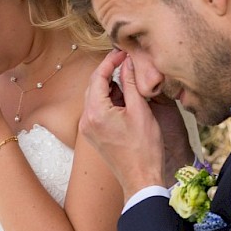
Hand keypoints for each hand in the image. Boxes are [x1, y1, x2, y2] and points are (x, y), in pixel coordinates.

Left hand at [79, 51, 168, 200]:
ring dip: (109, 86)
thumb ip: (132, 83)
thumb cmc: (144, 148)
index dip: (110, 61)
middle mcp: (86, 120)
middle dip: (108, 71)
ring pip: (94, 97)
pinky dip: (108, 99)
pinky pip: (96, 109)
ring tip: (129, 79)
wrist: (140, 178)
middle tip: (126, 61)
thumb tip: (128, 62)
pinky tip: (124, 97)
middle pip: (93, 85)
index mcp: (95, 112)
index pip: (97, 76)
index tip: (122, 52)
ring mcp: (87, 129)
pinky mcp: (93, 135)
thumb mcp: (141, 110)